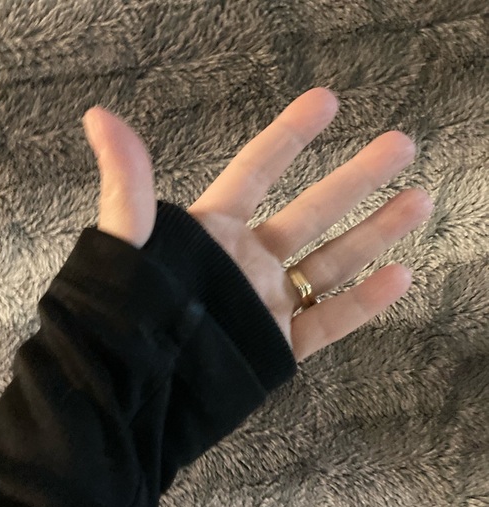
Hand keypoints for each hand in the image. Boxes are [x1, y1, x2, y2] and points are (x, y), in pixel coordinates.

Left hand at [82, 87, 432, 362]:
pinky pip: (327, 321)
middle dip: (356, 178)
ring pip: (329, 263)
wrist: (130, 394)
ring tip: (418, 201)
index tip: (327, 101)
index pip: (257, 170)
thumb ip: (128, 186)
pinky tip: (399, 276)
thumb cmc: (122, 315)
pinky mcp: (275, 347)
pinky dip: (362, 303)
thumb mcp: (125, 245)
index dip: (291, 133)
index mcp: (213, 232)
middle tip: (401, 146)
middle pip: (311, 212)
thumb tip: (100, 116)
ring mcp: (264, 304)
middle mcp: (245, 262)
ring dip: (374, 234)